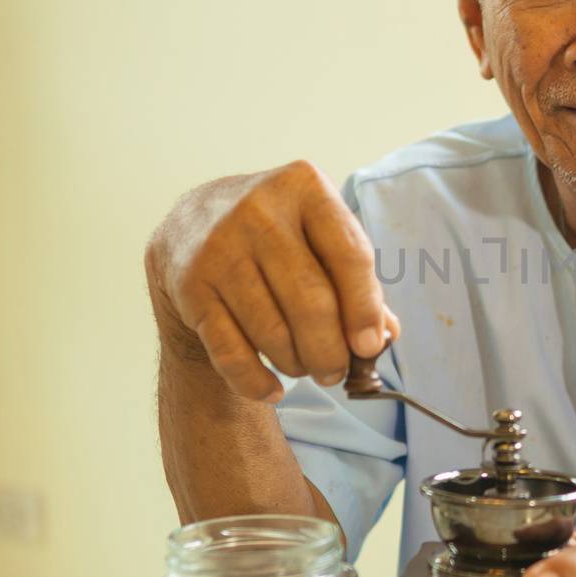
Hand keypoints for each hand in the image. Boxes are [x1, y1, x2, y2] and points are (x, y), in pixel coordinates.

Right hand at [145, 160, 398, 400]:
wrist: (190, 222)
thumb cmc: (278, 235)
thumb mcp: (320, 237)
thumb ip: (358, 281)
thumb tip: (386, 336)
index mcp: (304, 188)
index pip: (349, 256)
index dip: (365, 309)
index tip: (371, 347)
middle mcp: (258, 211)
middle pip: (310, 300)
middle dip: (331, 351)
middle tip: (336, 373)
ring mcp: (218, 247)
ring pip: (271, 331)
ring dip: (296, 364)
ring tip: (304, 368)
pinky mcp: (189, 285)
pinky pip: (229, 351)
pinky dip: (255, 381)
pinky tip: (272, 389)